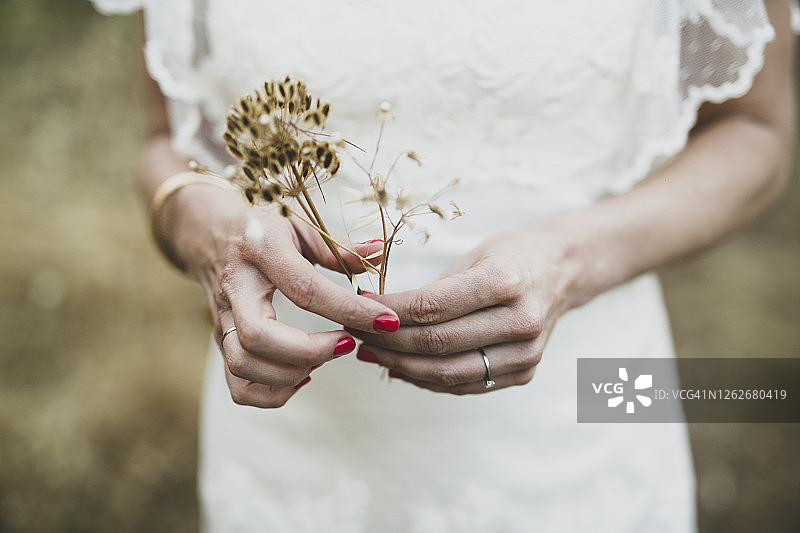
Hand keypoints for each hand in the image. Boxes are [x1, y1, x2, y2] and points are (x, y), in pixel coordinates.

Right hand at [167, 183, 399, 406]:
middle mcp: (236, 287)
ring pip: (244, 364)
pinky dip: (272, 393)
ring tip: (325, 357)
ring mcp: (223, 317)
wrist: (207, 231)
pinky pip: (237, 385)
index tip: (385, 321)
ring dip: (292, 373)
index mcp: (261, 250)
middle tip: (348, 343)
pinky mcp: (220, 340)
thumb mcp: (300, 222)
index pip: (303, 288)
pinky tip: (302, 374)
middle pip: (259, 336)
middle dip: (311, 351)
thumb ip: (339, 247)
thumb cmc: (262, 226)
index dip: (348, 309)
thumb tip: (378, 255)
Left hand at [349, 224, 578, 394]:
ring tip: (372, 355)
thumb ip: (432, 292)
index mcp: (505, 281)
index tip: (358, 309)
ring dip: (402, 367)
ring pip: (448, 373)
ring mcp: (525, 353)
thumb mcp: (472, 257)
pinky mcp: (524, 373)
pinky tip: (401, 368)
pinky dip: (428, 379)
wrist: (563, 271)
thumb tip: (379, 318)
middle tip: (356, 334)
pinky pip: (465, 385)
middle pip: (436, 343)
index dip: (387, 313)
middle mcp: (519, 320)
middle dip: (388, 342)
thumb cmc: (510, 256)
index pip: (431, 307)